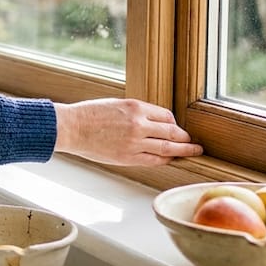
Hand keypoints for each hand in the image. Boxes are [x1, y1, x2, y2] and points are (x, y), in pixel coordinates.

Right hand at [52, 98, 202, 165]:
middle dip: (185, 138)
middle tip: (194, 143)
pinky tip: (170, 160)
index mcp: (136, 107)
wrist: (71, 127)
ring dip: (183, 150)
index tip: (176, 128)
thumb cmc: (89, 114)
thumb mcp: (116, 105)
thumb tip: (152, 123)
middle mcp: (139, 124)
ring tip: (193, 152)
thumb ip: (136, 114)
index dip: (174, 123)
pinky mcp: (128, 157)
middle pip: (173, 132)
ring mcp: (135, 142)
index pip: (167, 116)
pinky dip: (165, 160)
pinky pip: (154, 160)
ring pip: (167, 147)